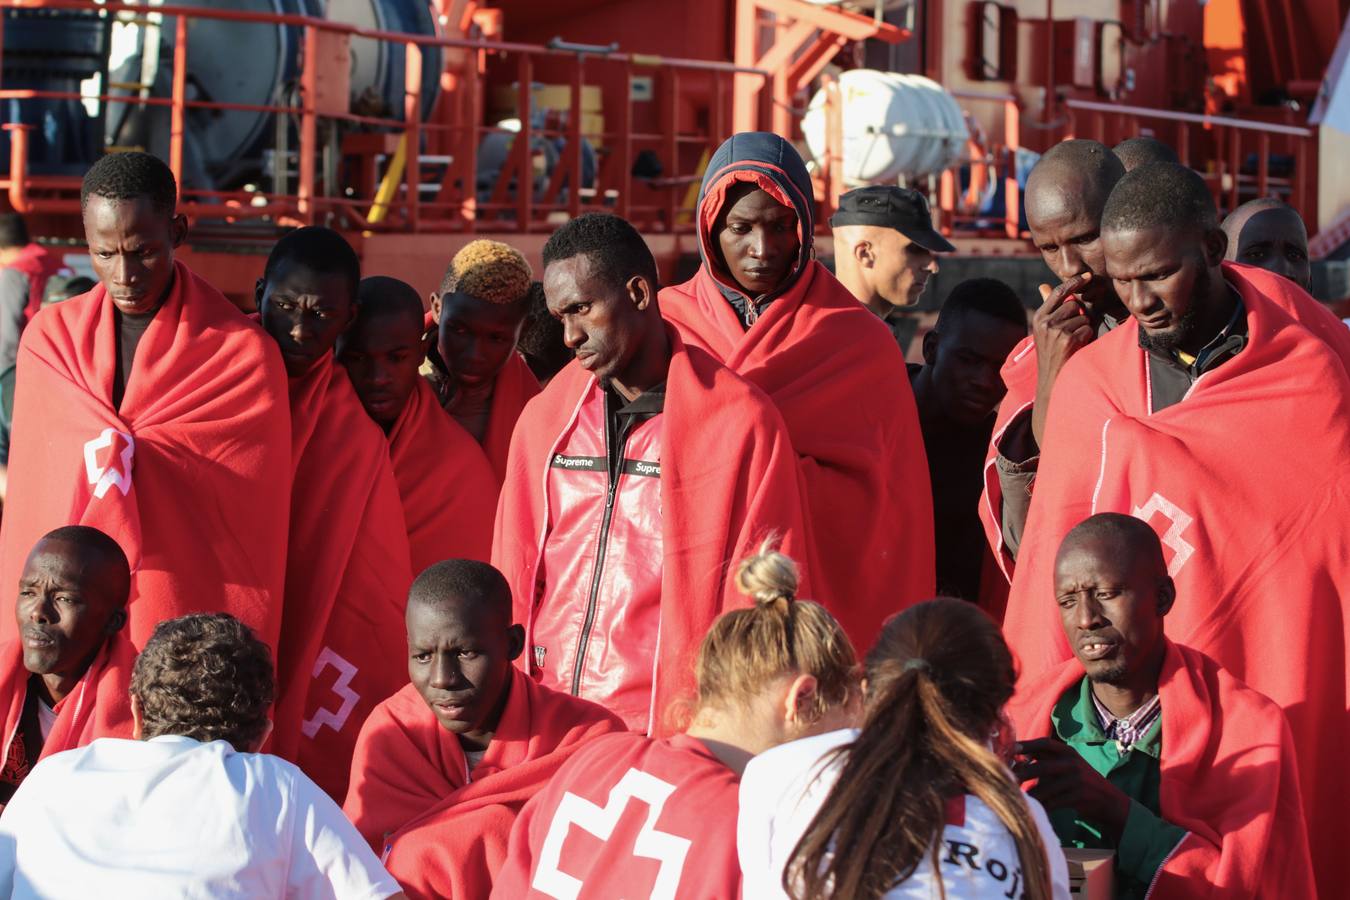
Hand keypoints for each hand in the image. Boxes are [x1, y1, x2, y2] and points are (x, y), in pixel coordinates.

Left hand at [1012, 738, 1131, 841]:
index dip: (1027, 745)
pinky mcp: (1078, 796)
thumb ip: (1046, 759)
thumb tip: (1016, 757)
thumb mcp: (1068, 764)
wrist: (1108, 800)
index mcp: (1069, 752)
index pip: (1045, 744)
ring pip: (1046, 788)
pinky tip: (1034, 808)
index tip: (1010, 749)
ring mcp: (1077, 779)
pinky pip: (1054, 802)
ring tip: (1019, 796)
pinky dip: (1043, 805)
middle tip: (1009, 779)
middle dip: (1023, 774)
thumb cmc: (1080, 780)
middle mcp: (1073, 763)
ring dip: (1031, 794)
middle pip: (1042, 766)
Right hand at [1030, 274, 1095, 444]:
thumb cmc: (1051, 354)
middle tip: (1073, 333)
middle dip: (1079, 316)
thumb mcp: (1045, 330)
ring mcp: (1055, 331)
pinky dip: (1087, 338)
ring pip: (1083, 317)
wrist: (1050, 381)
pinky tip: (1077, 348)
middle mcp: (1045, 322)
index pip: (1058, 293)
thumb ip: (1049, 307)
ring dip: (1084, 329)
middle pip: (1074, 305)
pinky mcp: (1067, 340)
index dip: (1074, 282)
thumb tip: (1044, 286)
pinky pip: (1087, 328)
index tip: (1087, 276)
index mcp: (1039, 318)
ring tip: (1074, 343)